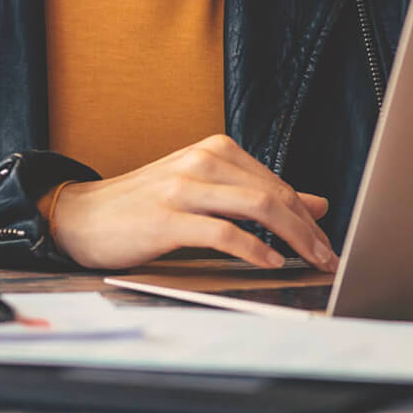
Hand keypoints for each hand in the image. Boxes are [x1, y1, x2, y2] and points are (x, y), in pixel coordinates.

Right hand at [48, 134, 337, 271]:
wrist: (83, 214)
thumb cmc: (147, 205)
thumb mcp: (206, 190)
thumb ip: (257, 194)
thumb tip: (316, 204)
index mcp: (215, 150)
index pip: (277, 183)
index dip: (307, 216)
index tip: (326, 242)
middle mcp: (203, 160)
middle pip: (273, 193)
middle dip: (308, 229)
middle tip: (328, 258)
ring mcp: (185, 186)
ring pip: (257, 207)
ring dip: (293, 238)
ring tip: (310, 261)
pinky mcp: (168, 217)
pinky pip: (222, 232)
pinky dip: (253, 249)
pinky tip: (270, 262)